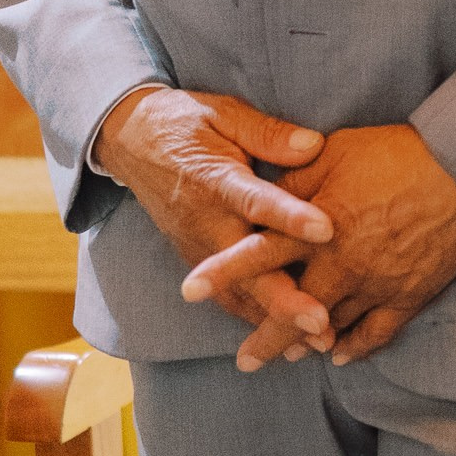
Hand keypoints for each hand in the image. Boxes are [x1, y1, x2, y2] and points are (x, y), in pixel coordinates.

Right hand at [93, 86, 336, 347]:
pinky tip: (288, 340)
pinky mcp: (196, 260)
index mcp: (215, 180)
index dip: (290, 217)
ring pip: (237, 293)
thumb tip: (314, 145)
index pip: (255, 202)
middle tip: (322, 322)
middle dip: (284, 299)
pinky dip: (256, 319)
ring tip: (317, 342)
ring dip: (275, 320)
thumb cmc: (186, 122)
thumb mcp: (224, 113)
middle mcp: (205, 221)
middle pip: (247, 268)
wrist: (129, 140)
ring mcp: (198, 247)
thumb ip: (268, 134)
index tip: (326, 230)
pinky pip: (227, 297)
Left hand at [180, 122, 455, 372]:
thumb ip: (296, 178)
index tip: (190, 291)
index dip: (222, 272)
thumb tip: (265, 195)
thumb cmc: (399, 151)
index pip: (258, 253)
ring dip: (305, 345)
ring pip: (331, 327)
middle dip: (264, 337)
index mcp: (317, 225)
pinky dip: (355, 347)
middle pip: (292, 309)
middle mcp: (341, 262)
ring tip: (286, 358)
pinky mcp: (409, 294)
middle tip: (244, 360)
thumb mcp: (337, 152)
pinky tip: (339, 355)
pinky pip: (376, 333)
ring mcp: (376, 283)